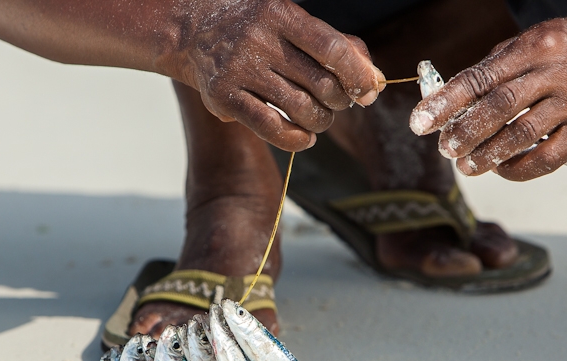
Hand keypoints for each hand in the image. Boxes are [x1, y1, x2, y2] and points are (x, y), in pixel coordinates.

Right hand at [164, 0, 384, 150]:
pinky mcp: (224, 98)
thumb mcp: (293, 21)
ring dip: (321, 122)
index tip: (368, 91)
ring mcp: (239, 70)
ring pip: (300, 110)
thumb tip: (374, 80)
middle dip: (340, 102)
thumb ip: (337, 44)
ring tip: (320, 119)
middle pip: (321, 85)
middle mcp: (259, 41)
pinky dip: (297, 139)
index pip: (332, 49)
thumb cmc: (257, 28)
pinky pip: (272, 129)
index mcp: (281, 14)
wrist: (192, 28)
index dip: (357, 75)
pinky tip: (305, 137)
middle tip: (338, 103)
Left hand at [409, 1, 566, 180]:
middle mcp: (556, 74)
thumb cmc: (560, 49)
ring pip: (523, 135)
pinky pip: (548, 159)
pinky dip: (519, 168)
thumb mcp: (524, 45)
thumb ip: (488, 73)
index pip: (482, 78)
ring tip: (465, 165)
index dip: (447, 102)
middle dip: (466, 132)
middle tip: (445, 148)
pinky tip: (500, 169)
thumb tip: (445, 104)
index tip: (421, 122)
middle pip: (501, 107)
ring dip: (487, 155)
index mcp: (535, 48)